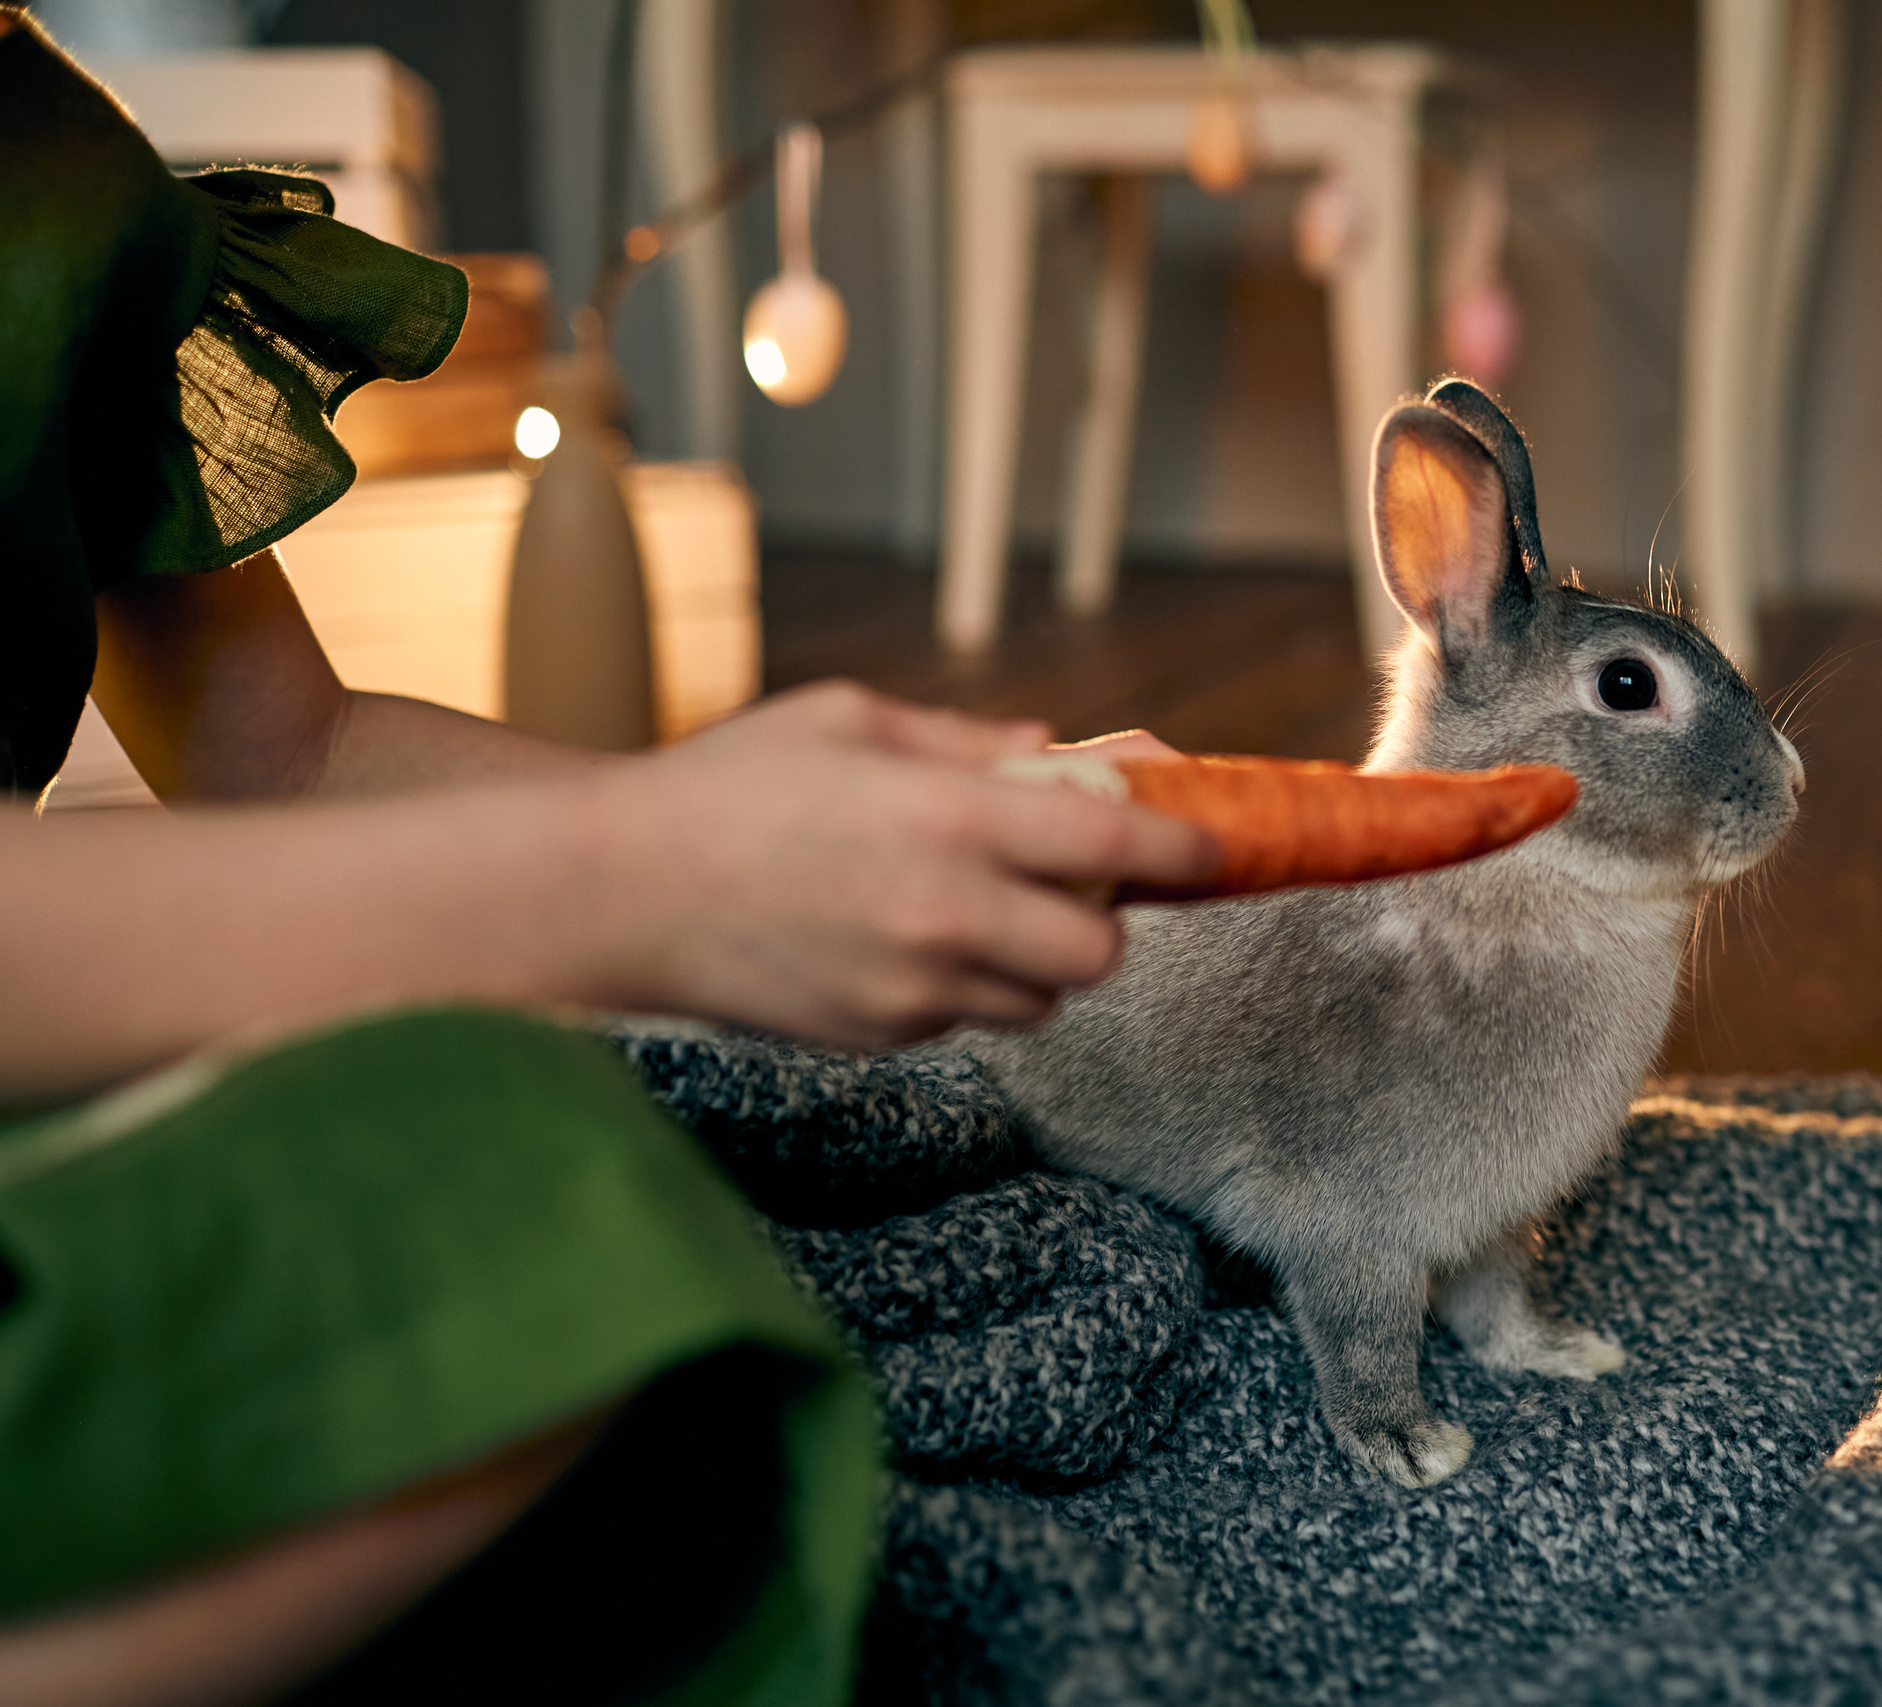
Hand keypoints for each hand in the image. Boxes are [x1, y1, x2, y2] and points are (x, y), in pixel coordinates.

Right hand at [586, 682, 1216, 1048]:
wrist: (617, 889)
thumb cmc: (731, 784)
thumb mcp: (854, 722)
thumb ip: (972, 743)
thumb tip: (1063, 751)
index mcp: (952, 816)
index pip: (1119, 849)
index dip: (1183, 849)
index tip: (1208, 846)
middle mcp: (947, 911)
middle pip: (1100, 953)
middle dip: (1101, 920)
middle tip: (1068, 885)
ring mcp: (914, 986)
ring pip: (1040, 999)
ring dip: (1034, 960)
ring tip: (971, 908)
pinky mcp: (879, 1036)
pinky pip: (965, 1019)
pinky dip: (962, 986)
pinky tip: (896, 938)